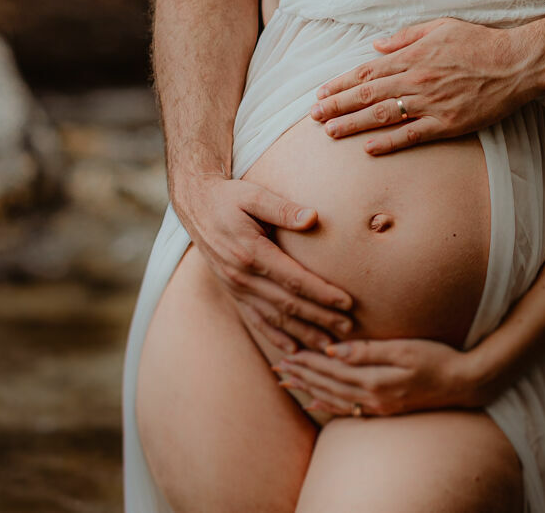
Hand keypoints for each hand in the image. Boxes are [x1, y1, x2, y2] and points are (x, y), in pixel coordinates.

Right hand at [170, 171, 356, 354]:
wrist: (196, 206)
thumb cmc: (230, 198)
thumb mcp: (254, 195)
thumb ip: (283, 208)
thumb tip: (313, 218)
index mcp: (250, 252)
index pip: (293, 279)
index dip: (321, 293)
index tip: (346, 303)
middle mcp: (242, 276)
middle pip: (287, 304)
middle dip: (319, 318)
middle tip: (348, 328)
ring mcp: (236, 288)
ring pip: (273, 318)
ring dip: (302, 333)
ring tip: (327, 345)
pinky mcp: (233, 292)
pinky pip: (255, 319)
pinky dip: (274, 336)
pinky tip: (293, 350)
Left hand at [274, 338, 490, 415]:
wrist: (463, 383)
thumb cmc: (437, 358)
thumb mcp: (404, 348)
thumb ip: (368, 350)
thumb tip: (334, 350)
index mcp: (374, 380)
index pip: (332, 369)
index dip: (308, 362)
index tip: (287, 355)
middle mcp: (372, 397)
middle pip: (328, 385)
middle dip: (303, 376)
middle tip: (279, 370)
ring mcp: (378, 406)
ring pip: (334, 398)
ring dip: (310, 390)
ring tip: (289, 384)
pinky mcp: (384, 409)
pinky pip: (348, 409)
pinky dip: (328, 405)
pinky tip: (316, 403)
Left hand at [310, 19, 543, 153]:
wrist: (516, 63)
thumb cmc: (481, 41)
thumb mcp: (442, 26)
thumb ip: (407, 36)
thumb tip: (377, 44)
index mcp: (413, 55)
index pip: (367, 71)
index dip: (341, 84)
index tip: (321, 94)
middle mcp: (417, 79)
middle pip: (368, 95)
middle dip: (337, 105)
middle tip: (314, 117)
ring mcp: (431, 103)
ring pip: (383, 115)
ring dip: (353, 124)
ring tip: (330, 132)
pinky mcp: (448, 123)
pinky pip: (411, 135)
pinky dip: (388, 142)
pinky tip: (368, 148)